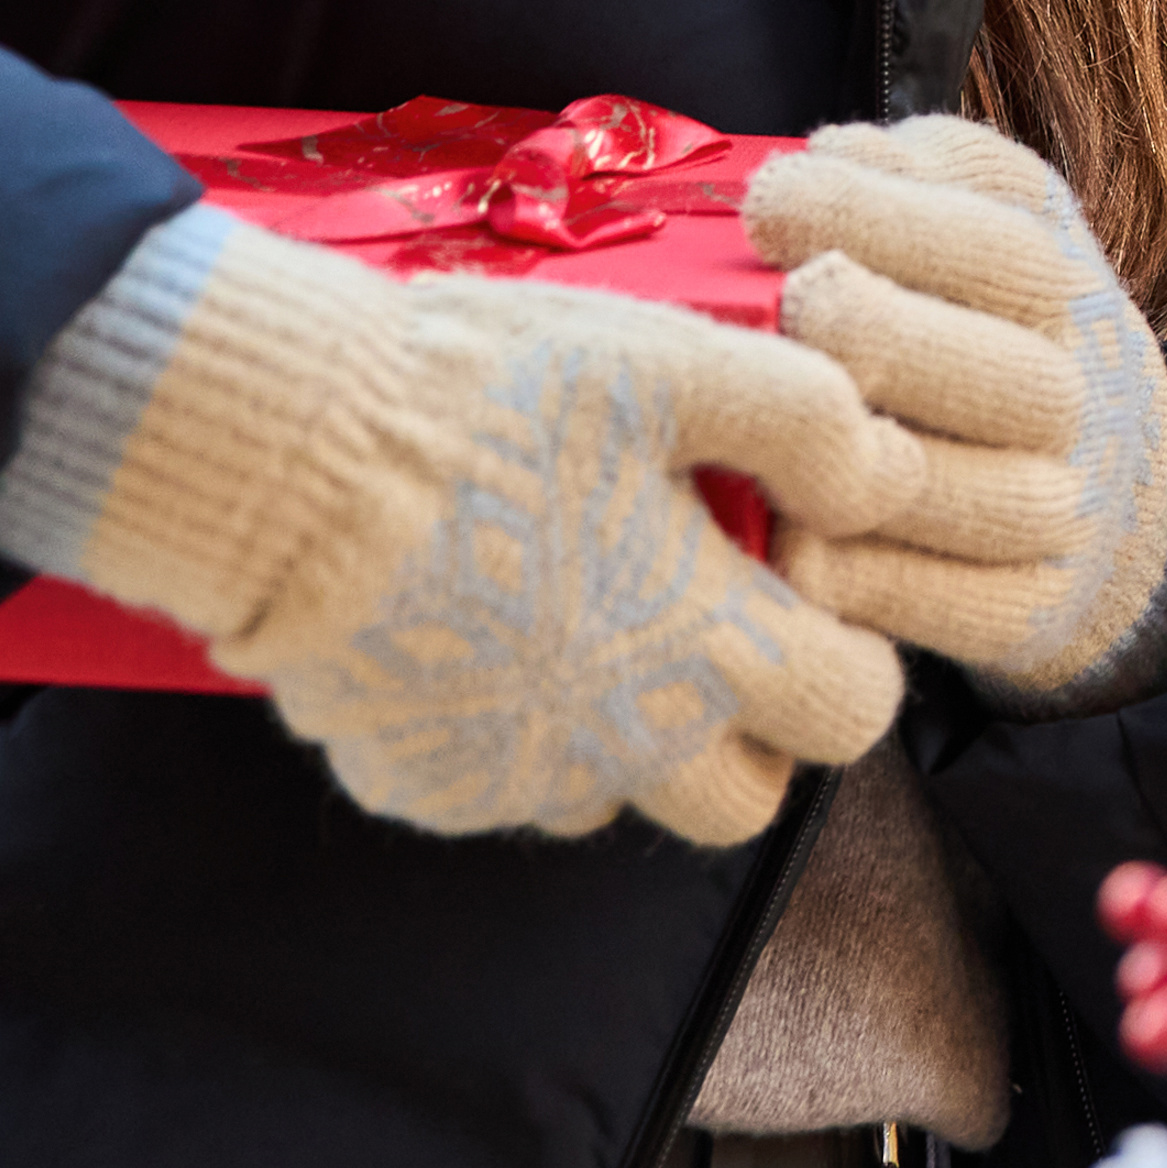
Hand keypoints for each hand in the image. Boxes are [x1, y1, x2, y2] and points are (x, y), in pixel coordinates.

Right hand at [64, 219, 927, 848]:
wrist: (281, 457)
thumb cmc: (485, 401)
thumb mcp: (675, 366)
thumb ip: (809, 424)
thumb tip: (884, 478)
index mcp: (702, 652)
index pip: (851, 717)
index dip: (850, 655)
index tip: (803, 591)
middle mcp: (615, 750)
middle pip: (744, 801)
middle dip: (751, 729)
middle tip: (708, 620)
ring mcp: (504, 780)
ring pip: (616, 795)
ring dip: (625, 730)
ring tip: (579, 602)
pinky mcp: (411, 783)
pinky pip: (498, 783)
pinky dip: (511, 727)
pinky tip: (480, 622)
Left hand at [743, 117, 1166, 709]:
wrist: (1107, 483)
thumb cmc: (979, 322)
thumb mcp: (972, 218)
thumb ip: (906, 175)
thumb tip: (825, 155)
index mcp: (1054, 272)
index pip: (992, 239)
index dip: (874, 215)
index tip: (769, 202)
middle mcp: (1078, 388)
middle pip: (987, 367)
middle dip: (870, 330)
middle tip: (779, 311)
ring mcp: (1060, 505)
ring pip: (951, 491)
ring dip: (846, 461)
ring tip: (752, 427)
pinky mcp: (1028, 609)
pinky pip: (936, 604)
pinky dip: (854, 575)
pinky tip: (780, 534)